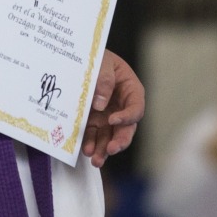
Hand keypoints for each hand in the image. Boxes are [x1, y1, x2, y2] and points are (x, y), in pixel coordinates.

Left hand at [82, 51, 142, 166]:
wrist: (80, 59)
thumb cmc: (96, 57)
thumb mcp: (102, 61)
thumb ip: (104, 79)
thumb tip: (101, 103)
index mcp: (131, 90)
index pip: (135, 108)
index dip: (127, 116)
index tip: (113, 119)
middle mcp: (122, 107)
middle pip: (126, 129)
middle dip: (120, 141)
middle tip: (111, 149)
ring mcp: (108, 116)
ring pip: (111, 137)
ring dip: (105, 150)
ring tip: (96, 160)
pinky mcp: (94, 122)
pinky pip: (95, 136)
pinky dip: (91, 145)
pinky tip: (86, 151)